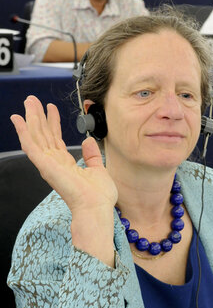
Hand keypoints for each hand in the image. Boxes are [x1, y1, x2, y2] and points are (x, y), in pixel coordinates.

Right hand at [11, 96, 117, 265]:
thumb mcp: (98, 170)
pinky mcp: (44, 166)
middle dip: (38, 116)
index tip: (50, 109)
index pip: (55, 139)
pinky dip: (23, 132)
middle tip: (32, 100)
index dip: (52, 122)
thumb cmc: (98, 196)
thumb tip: (89, 142)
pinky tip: (18, 119)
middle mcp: (54, 163)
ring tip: (28, 102)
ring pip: (36, 136)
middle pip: (43, 134)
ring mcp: (48, 164)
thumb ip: (92, 156)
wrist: (96, 207)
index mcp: (66, 164)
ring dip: (30, 118)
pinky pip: (31, 146)